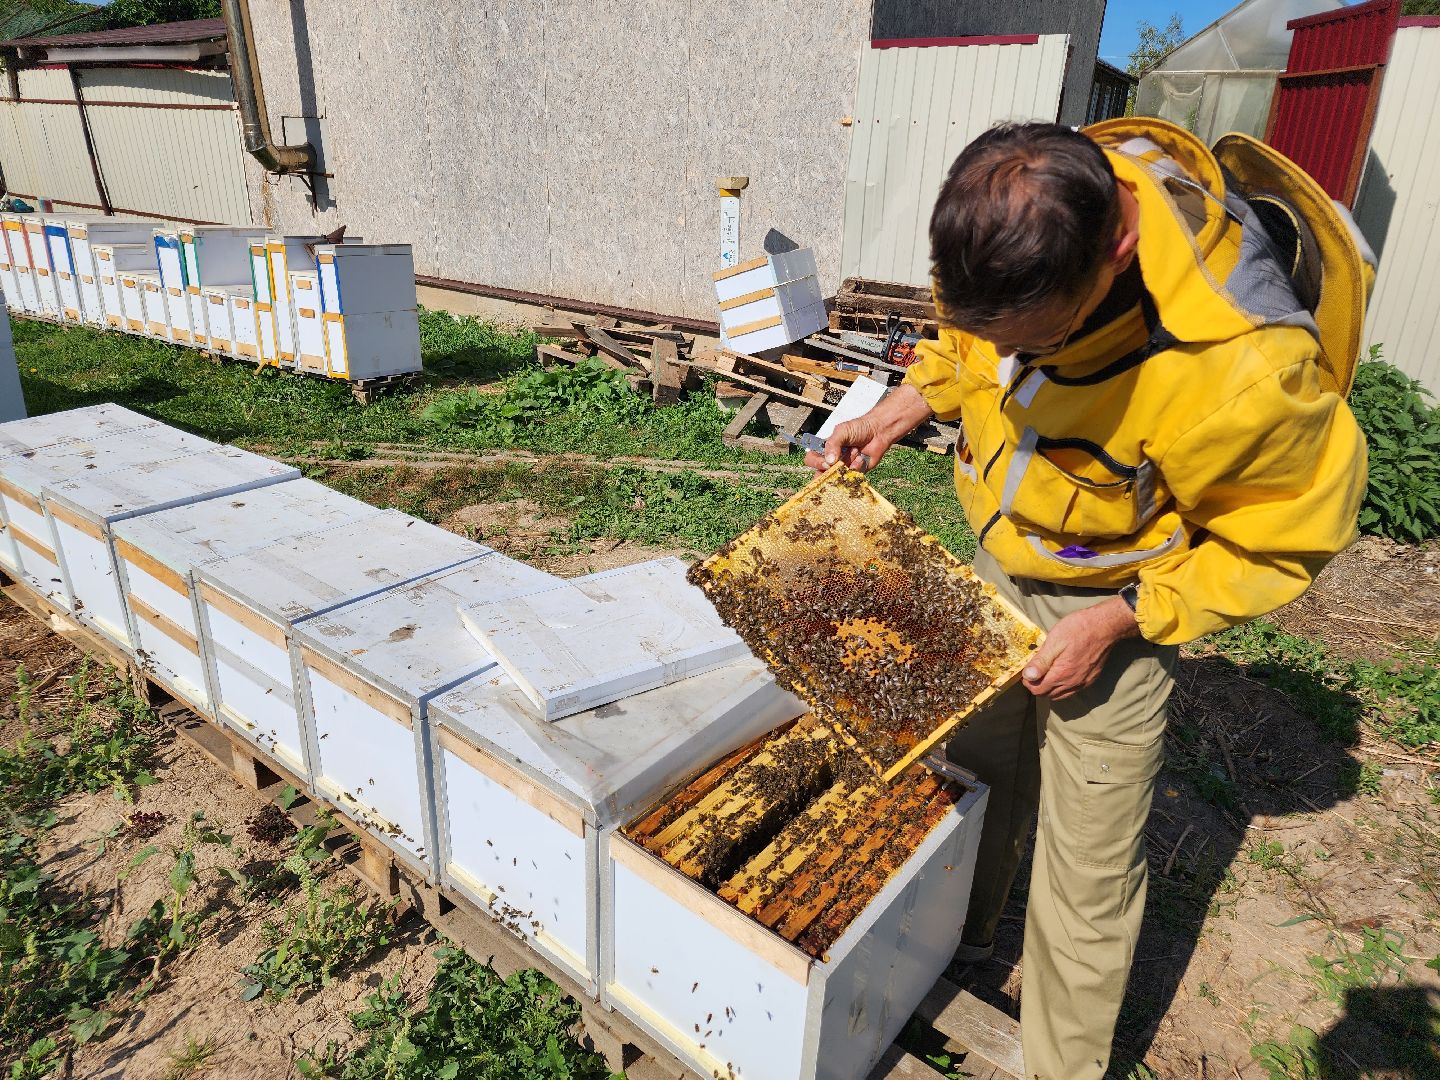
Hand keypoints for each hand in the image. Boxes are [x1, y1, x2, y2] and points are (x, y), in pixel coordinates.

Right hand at [804, 383, 934, 472]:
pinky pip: (851, 477)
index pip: (811, 460)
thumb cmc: (859, 428)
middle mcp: (832, 461)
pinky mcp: (855, 473)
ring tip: (855, 452)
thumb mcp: (842, 432)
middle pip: (820, 474)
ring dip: (846, 466)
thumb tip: (829, 461)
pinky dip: (856, 467)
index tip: (826, 462)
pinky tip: (862, 458)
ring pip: (837, 478)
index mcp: (825, 449)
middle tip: (839, 466)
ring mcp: (843, 468)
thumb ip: (833, 444)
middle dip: (828, 473)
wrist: (879, 431)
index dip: (815, 463)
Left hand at [1021, 596, 1140, 700]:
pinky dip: (1063, 687)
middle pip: (1048, 695)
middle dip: (1038, 685)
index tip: (1027, 670)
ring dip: (1050, 687)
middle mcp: (1072, 683)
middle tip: (1035, 669)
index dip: (1028, 682)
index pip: (1038, 690)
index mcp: (1061, 674)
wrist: (1105, 626)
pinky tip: (1061, 673)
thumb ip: (1041, 661)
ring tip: (1047, 671)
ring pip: (1060, 695)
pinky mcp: (1091, 679)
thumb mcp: (1055, 641)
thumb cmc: (1079, 629)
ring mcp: (1083, 683)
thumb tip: (1028, 676)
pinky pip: (1072, 690)